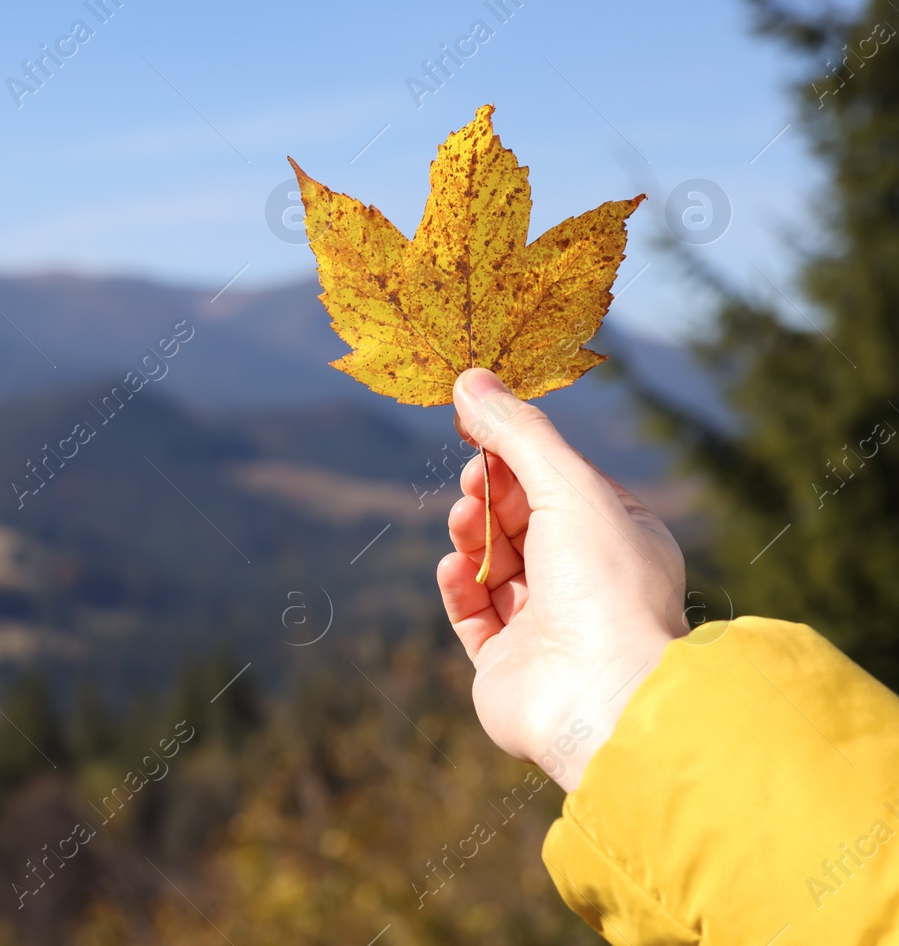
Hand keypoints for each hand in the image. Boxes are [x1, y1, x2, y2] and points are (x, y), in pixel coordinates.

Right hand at [438, 368, 688, 790]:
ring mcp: (545, 624)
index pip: (558, 480)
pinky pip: (472, 613)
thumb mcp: (566, 485)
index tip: (474, 421)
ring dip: (472, 534)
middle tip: (472, 478)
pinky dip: (458, 584)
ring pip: (491, 562)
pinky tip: (455, 566)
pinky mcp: (506, 662)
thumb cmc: (603, 584)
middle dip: (490, 492)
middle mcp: (584, 580)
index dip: (516, 450)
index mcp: (616, 536)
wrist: (600, 692)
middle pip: (519, 518)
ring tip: (464, 522)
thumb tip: (471, 379)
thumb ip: (516, 431)